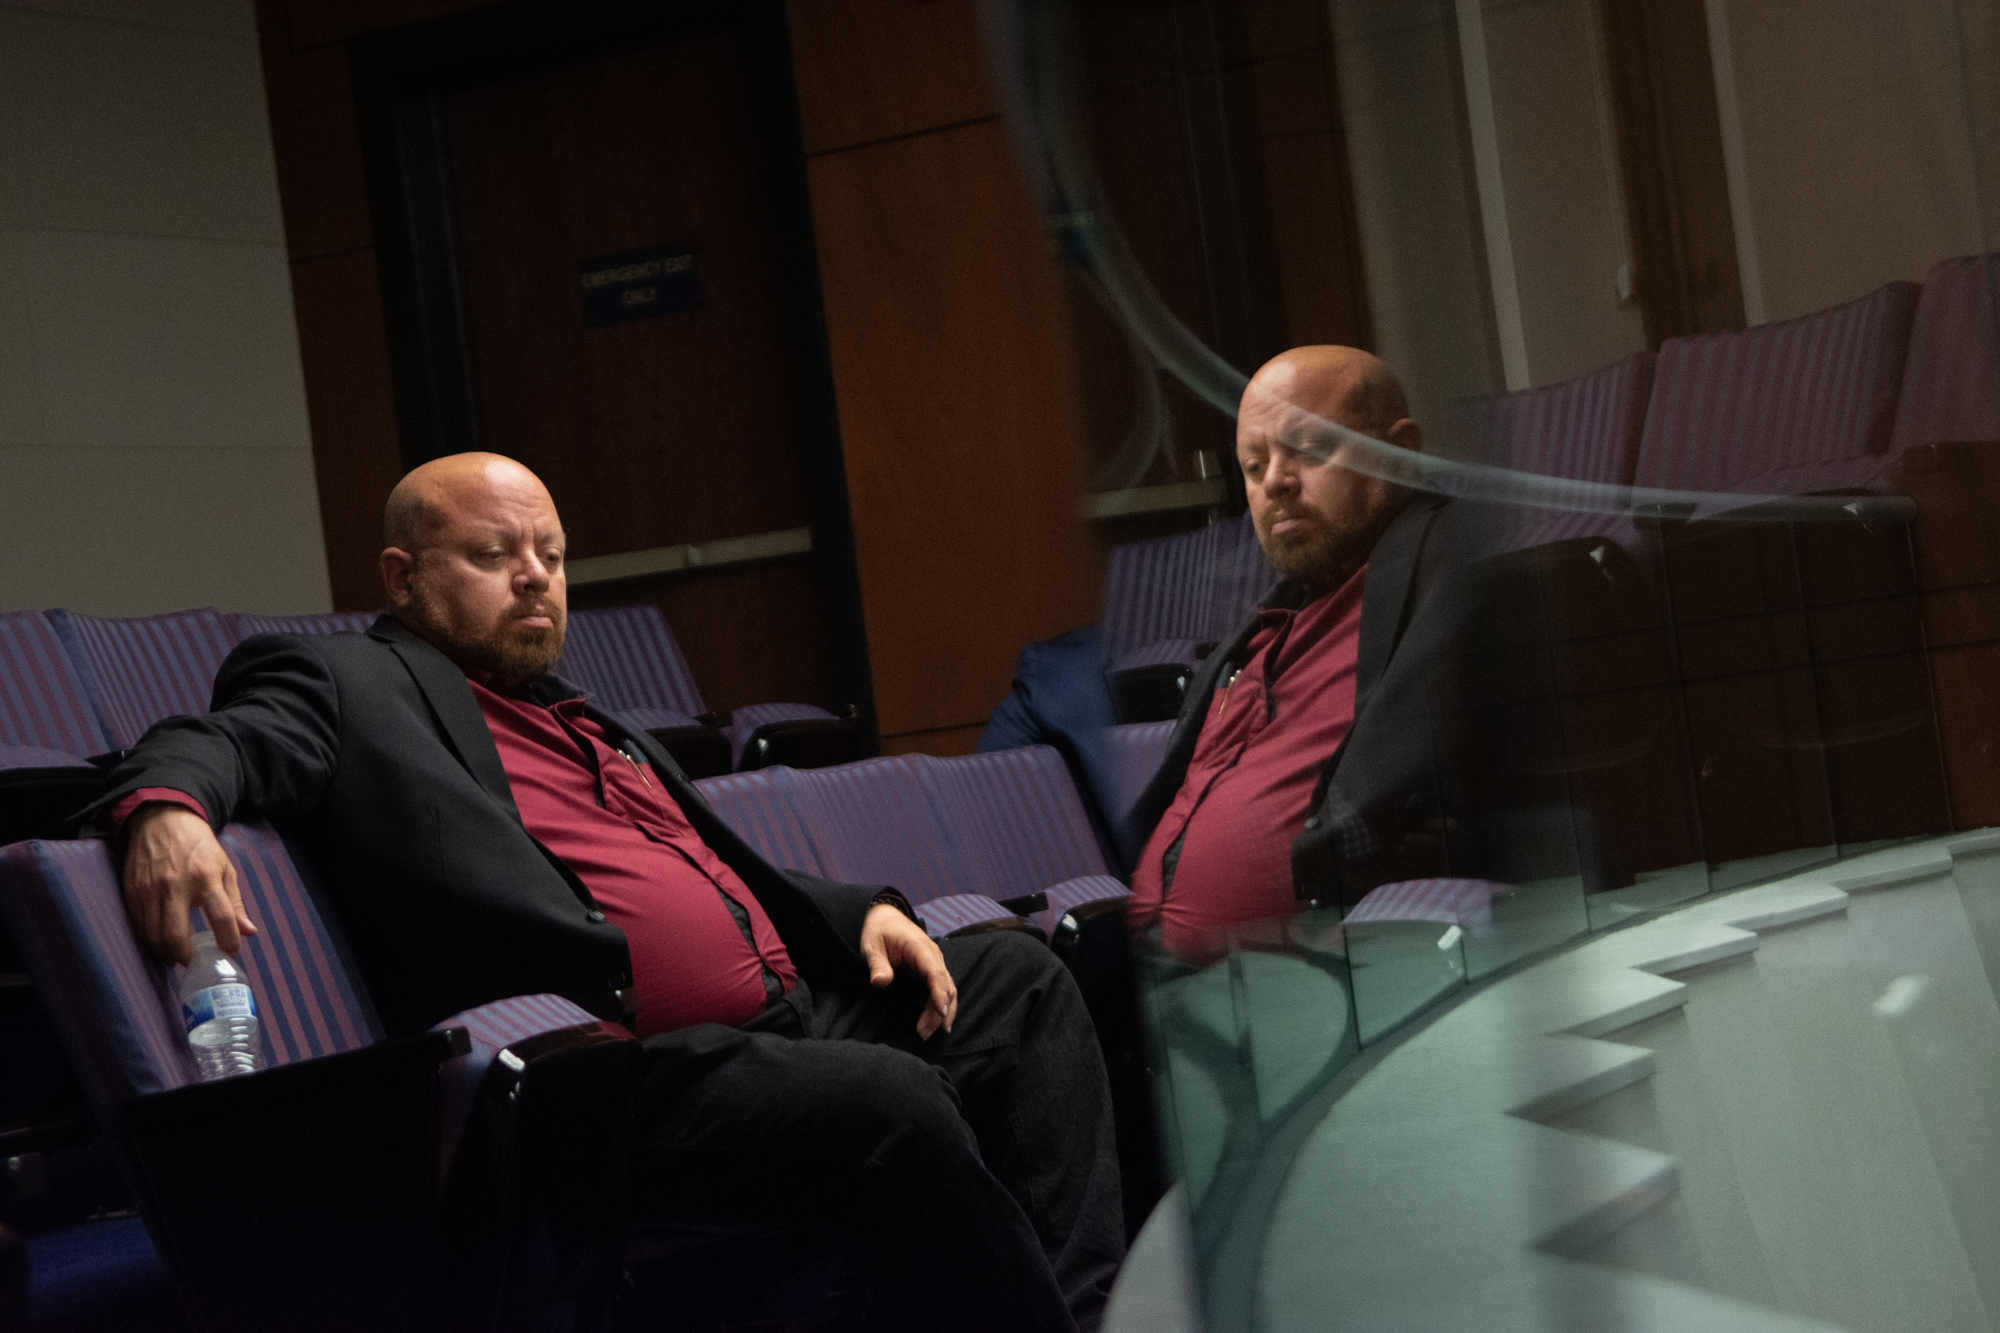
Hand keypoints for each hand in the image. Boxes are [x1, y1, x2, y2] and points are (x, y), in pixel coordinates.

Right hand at [121, 804, 257, 965]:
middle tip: (193, 963)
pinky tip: (160, 942)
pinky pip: (139, 925)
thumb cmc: (199, 846)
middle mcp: (176, 886)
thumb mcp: (225, 868)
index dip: (229, 941)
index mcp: (206, 878)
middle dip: (185, 957)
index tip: (231, 954)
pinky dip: (150, 940)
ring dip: (165, 953)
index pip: (222, 918)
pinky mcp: (132, 892)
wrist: (162, 819)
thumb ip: (235, 903)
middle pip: (176, 936)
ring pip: (153, 936)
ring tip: (177, 957)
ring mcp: (150, 890)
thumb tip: (249, 932)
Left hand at [860, 903, 956, 1038]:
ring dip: (944, 1011)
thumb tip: (880, 982)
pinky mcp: (932, 969)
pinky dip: (945, 1004)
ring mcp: (935, 962)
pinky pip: (943, 988)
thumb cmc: (878, 931)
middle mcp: (933, 955)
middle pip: (944, 985)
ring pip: (948, 989)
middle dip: (939, 1011)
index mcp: (919, 947)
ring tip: (933, 1033)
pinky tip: (942, 1022)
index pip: (934, 972)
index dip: (939, 992)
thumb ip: (877, 964)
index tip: (940, 1011)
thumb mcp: (872, 946)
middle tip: (923, 1034)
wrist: (885, 918)